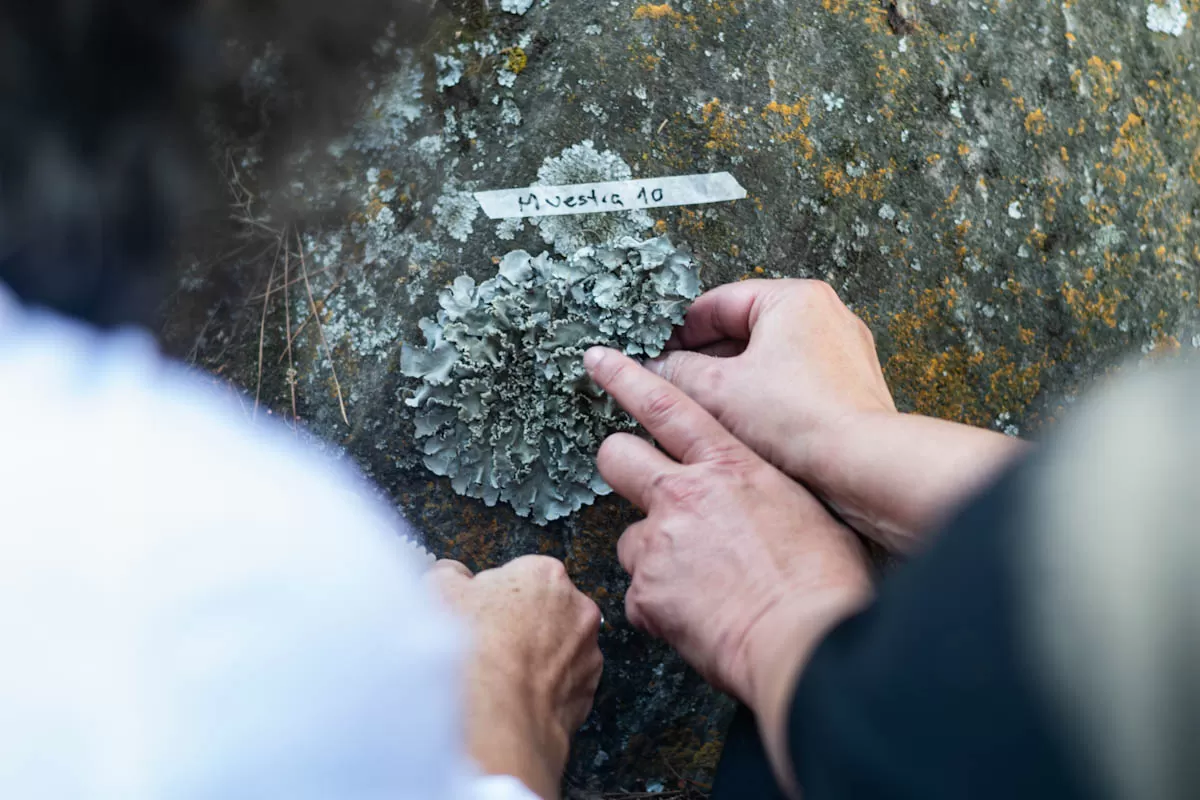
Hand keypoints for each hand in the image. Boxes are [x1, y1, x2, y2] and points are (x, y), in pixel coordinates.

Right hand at [427, 556, 602, 799]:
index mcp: (545, 574)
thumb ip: (449, 573)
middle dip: (521, 622)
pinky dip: (546, 687)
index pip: (519, 575)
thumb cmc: (472, 651)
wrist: (498, 718)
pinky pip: (565, 682)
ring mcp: (588, 651)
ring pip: (559, 646)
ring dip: (537, 656)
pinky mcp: (589, 690)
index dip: (493, 596)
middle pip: (544, 608)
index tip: (479, 615)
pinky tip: (518, 694)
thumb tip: (452, 574)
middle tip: (488, 645)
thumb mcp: (439, 592)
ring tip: (502, 674)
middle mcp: (578, 607)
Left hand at [586, 346, 871, 792]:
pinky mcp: (645, 594)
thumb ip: (758, 491)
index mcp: (729, 466)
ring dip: (652, 553)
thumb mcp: (803, 508)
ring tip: (696, 581)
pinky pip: (639, 593)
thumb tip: (749, 500)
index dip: (626, 378)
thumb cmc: (826, 579)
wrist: (806, 641)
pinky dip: (660, 605)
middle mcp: (684, 495)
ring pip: (628, 535)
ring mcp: (659, 544)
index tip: (598, 360)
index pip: (665, 405)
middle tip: (638, 483)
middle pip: (616, 456)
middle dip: (619, 462)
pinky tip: (697, 618)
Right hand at [649, 279, 1025, 550]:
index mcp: (793, 298)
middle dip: (706, 360)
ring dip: (734, 382)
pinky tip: (746, 427)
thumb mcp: (716, 391)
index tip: (657, 354)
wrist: (862, 465)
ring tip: (707, 411)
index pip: (717, 302)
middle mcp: (824, 315)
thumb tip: (650, 367)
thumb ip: (675, 373)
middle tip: (676, 386)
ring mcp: (842, 351)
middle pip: (744, 330)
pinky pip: (794, 383)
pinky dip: (766, 399)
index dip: (679, 331)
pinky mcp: (850, 387)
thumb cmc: (800, 420)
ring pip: (768, 359)